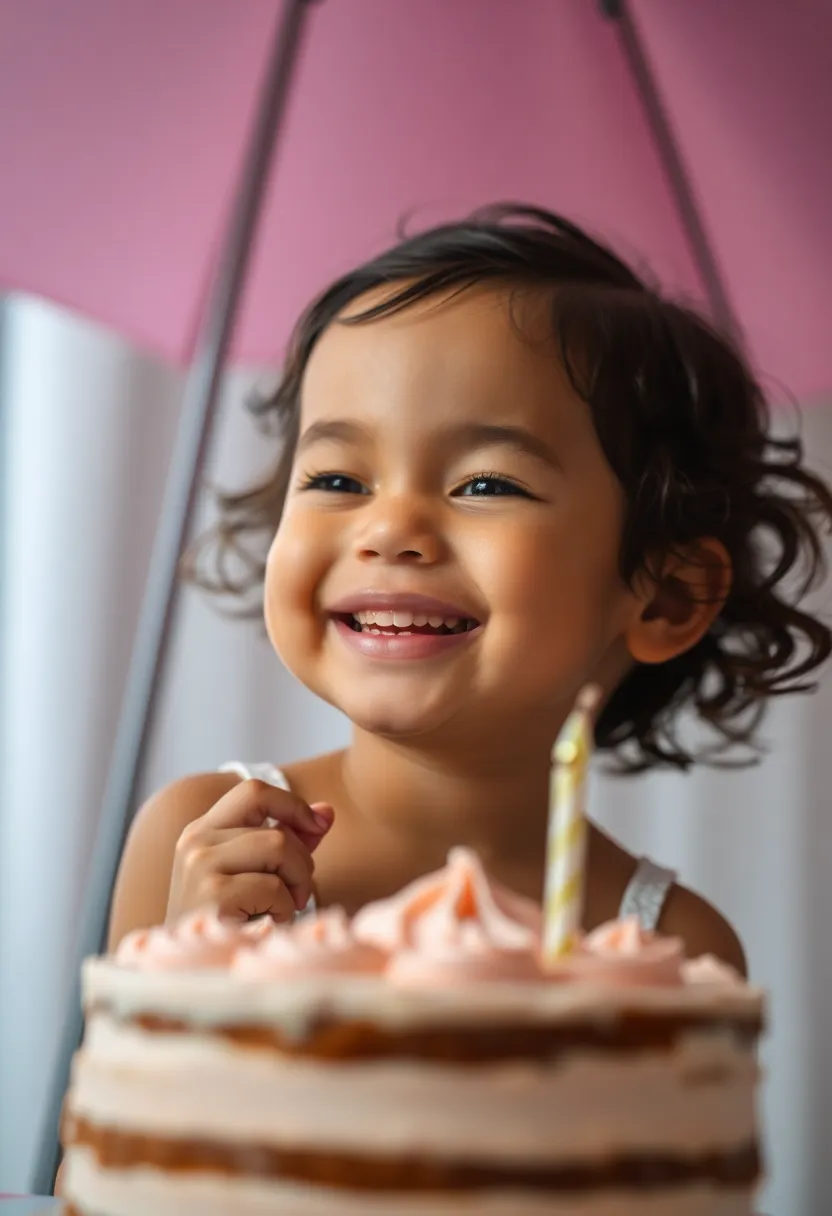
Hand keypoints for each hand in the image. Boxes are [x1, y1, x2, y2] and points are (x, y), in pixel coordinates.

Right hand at [166, 779, 333, 924]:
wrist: (195, 968)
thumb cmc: (232, 919)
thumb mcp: (262, 871)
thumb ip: (292, 838)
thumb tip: (328, 811)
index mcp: (203, 829)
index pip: (254, 791)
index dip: (293, 805)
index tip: (317, 826)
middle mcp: (196, 840)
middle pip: (277, 827)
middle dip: (301, 859)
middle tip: (296, 889)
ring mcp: (200, 865)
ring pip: (280, 848)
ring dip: (297, 884)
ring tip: (283, 907)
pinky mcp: (212, 894)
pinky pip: (274, 886)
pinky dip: (284, 908)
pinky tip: (268, 923)